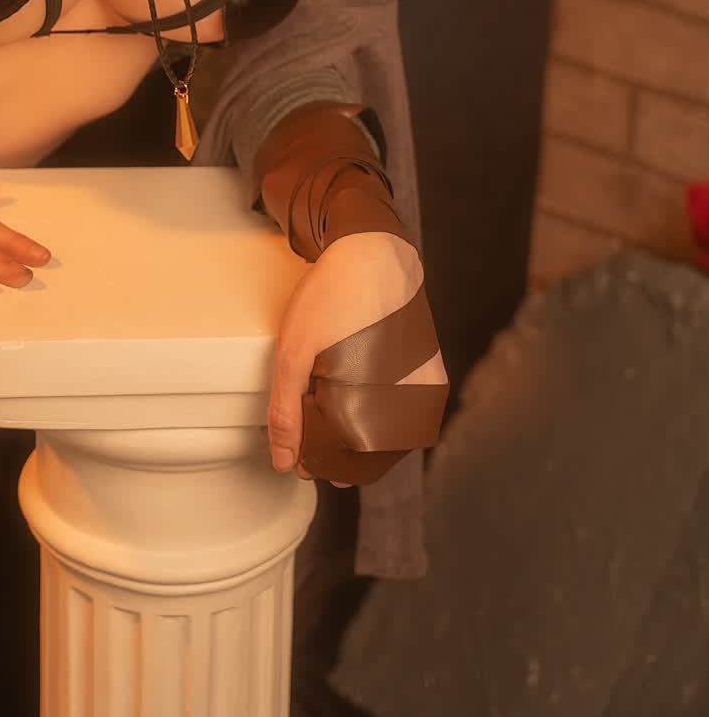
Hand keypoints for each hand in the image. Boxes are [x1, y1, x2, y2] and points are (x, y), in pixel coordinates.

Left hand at [267, 231, 446, 484]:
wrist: (372, 251)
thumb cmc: (333, 296)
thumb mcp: (294, 353)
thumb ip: (286, 410)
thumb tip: (285, 463)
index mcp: (380, 407)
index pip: (351, 464)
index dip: (320, 464)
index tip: (300, 458)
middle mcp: (412, 406)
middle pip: (373, 454)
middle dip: (339, 454)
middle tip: (310, 441)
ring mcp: (425, 391)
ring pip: (392, 438)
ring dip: (361, 439)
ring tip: (329, 424)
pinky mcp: (430, 375)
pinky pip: (406, 415)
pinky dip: (381, 419)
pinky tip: (358, 407)